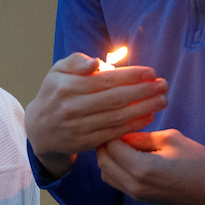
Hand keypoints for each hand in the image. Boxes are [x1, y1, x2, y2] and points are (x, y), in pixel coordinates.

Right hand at [24, 52, 166, 177]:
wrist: (39, 129)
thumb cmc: (55, 94)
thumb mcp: (58, 71)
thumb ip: (77, 61)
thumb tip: (97, 63)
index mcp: (66, 86)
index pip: (106, 79)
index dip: (131, 76)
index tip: (152, 72)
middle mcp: (72, 107)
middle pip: (115, 98)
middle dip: (144, 91)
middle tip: (164, 85)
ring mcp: (78, 127)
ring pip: (117, 117)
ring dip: (144, 108)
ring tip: (162, 100)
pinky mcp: (85, 143)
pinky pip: (114, 133)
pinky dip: (133, 125)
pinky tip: (149, 116)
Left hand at [95, 129, 204, 204]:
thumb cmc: (198, 161)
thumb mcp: (170, 139)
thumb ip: (141, 137)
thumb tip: (121, 133)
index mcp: (141, 168)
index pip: (110, 146)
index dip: (110, 131)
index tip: (115, 120)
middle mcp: (134, 185)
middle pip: (103, 162)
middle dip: (105, 144)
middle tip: (115, 130)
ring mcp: (136, 195)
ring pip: (106, 175)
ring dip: (108, 158)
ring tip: (121, 143)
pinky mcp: (141, 199)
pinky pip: (116, 183)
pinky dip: (115, 169)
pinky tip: (127, 157)